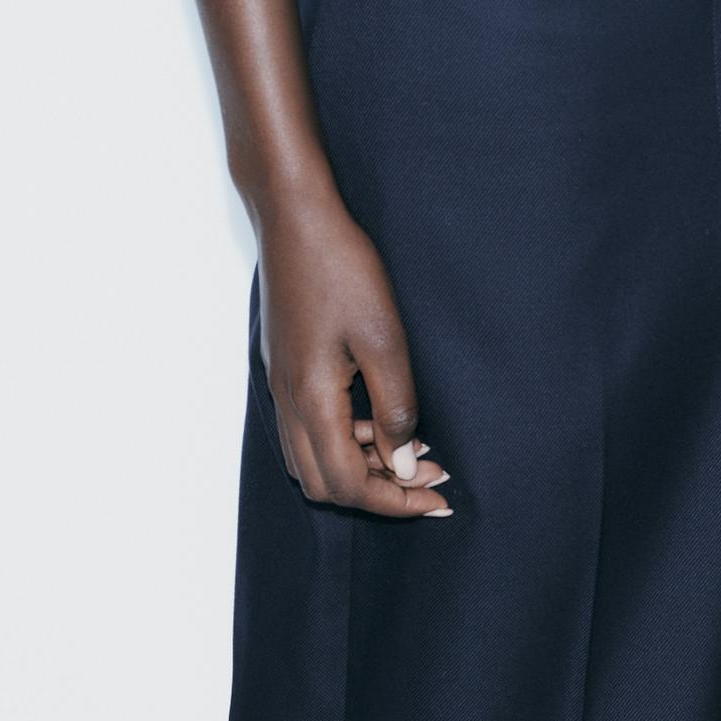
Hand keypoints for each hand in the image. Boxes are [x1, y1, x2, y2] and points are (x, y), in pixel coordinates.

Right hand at [254, 190, 452, 518]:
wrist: (295, 218)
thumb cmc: (342, 268)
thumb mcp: (385, 338)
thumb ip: (395, 407)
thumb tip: (405, 465)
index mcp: (312, 400)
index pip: (348, 484)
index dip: (395, 502)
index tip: (438, 498)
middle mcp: (288, 402)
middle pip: (324, 486)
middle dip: (377, 493)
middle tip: (429, 477)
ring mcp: (281, 387)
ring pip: (311, 462)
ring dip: (359, 469)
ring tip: (409, 447)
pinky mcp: (285, 371)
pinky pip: (307, 432)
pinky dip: (343, 443)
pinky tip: (377, 418)